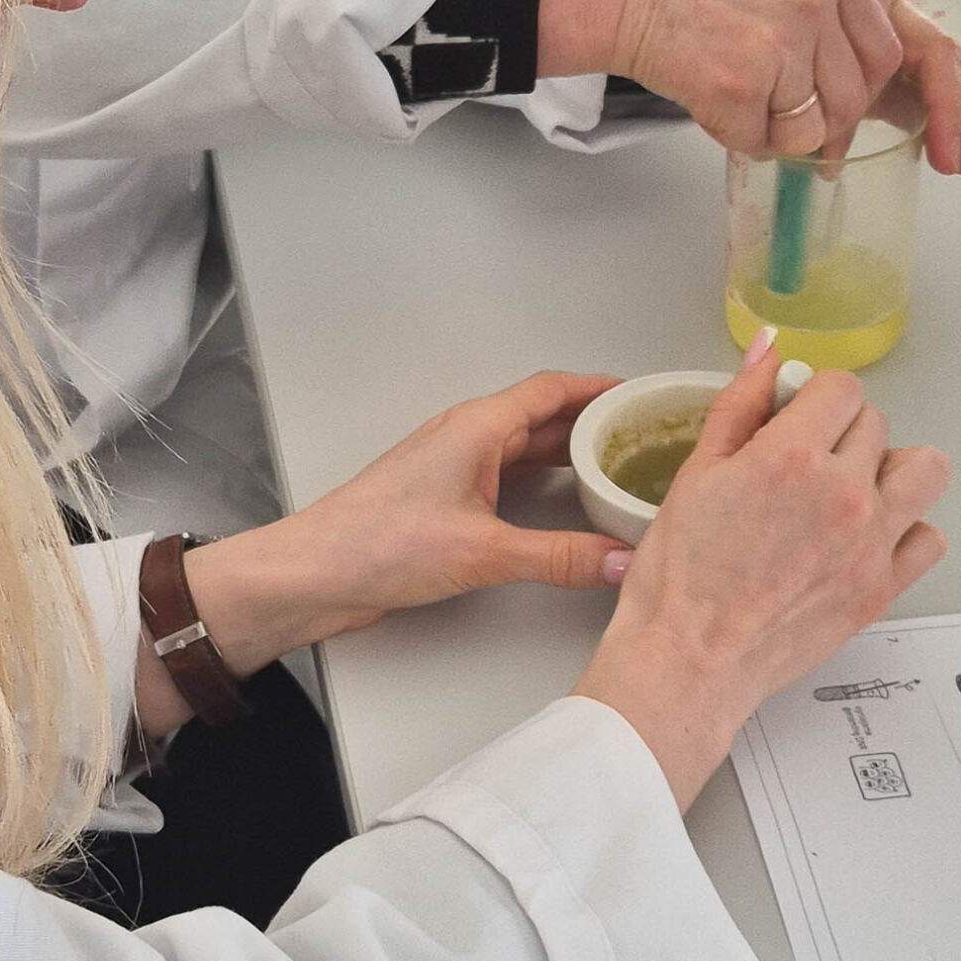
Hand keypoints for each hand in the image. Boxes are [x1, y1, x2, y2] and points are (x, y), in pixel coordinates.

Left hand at [169, 376, 630, 726]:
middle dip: (593, 422)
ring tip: (615, 469)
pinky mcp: (445, 498)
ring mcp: (454, 466)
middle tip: (643, 436)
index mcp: (477, 426)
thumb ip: (558, 557)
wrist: (318, 572)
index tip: (641, 393)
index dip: (599, 388)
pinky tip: (562, 505)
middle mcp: (467, 437)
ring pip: (525, 447)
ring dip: (567, 454)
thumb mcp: (484, 552)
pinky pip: (506, 475)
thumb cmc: (380, 543)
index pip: (552, 390)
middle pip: (543, 416)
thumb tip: (619, 560)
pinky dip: (541, 481)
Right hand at [537, 0, 960, 173]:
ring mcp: (782, 39)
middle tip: (783, 104)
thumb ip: (849, 39)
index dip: (954, 110)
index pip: (928, 49)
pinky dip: (742, 134)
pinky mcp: (740, 80)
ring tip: (739, 83)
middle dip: (831, 118)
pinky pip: (768, 144)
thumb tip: (895, 123)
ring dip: (782, 128)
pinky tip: (714, 93)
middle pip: (864, 99)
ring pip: (821, 131)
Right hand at [573, 343, 949, 809]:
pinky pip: (930, 537)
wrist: (690, 661)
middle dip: (841, 430)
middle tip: (804, 462)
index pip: (841, 387)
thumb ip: (740, 404)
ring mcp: (871, 543)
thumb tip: (768, 350)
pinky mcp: (883, 588)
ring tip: (851, 489)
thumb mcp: (697, 471)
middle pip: (876, 423)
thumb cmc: (680, 572)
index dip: (814, 397)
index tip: (795, 418)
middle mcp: (844, 493)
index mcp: (792, 457)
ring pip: (925, 470)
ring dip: (891, 469)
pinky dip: (906, 529)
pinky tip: (866, 536)